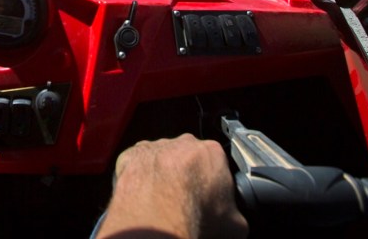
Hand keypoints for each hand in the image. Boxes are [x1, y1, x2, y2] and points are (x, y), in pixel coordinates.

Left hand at [97, 134, 247, 238]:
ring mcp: (154, 146)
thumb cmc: (196, 217)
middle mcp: (182, 142)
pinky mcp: (130, 155)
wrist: (156, 222)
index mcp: (211, 151)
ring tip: (162, 200)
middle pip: (187, 156)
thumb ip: (237, 213)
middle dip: (187, 173)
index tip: (209, 197)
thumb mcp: (235, 223)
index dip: (213, 180)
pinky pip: (137, 164)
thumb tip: (235, 220)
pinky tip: (144, 196)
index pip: (216, 162)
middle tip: (185, 199)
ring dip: (162, 174)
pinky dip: (140, 177)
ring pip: (161, 158)